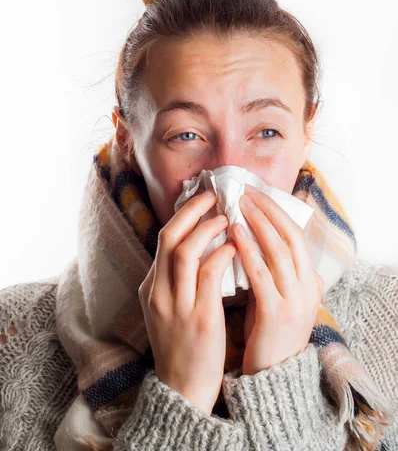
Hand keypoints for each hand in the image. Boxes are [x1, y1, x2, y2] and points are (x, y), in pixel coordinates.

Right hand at [138, 189, 236, 414]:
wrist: (182, 389)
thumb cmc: (181, 344)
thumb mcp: (166, 309)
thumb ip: (175, 279)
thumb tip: (197, 246)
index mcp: (150, 288)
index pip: (162, 240)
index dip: (183, 215)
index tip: (202, 200)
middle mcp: (158, 292)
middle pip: (168, 238)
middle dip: (191, 211)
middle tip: (213, 195)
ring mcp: (176, 306)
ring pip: (184, 252)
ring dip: (207, 229)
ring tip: (226, 217)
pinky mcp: (199, 319)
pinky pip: (208, 276)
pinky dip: (221, 255)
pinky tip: (234, 246)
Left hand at [230, 183, 323, 375]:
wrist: (273, 374)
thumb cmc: (268, 330)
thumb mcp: (278, 295)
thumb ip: (272, 269)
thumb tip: (253, 236)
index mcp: (308, 280)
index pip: (296, 235)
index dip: (276, 211)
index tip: (255, 193)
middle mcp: (307, 286)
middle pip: (290, 236)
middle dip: (267, 210)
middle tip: (245, 191)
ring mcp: (295, 299)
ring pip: (278, 250)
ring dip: (257, 223)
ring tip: (238, 205)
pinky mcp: (277, 313)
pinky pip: (262, 273)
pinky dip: (249, 250)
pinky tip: (234, 234)